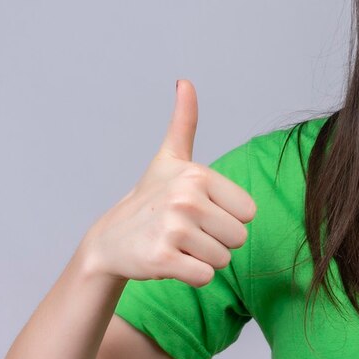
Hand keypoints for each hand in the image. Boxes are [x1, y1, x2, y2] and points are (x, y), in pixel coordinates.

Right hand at [84, 78, 256, 287]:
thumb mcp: (169, 158)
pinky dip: (192, 276)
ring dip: (203, 258)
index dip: (227, 218)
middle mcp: (186, 199)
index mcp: (198, 175)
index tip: (199, 212)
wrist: (110, 240)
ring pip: (223, 260)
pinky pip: (206, 277)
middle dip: (217, 241)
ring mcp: (173, 230)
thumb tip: (185, 81)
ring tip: (177, 245)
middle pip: (238, 238)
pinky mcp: (163, 260)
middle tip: (187, 232)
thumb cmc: (150, 198)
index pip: (248, 213)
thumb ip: (184, 121)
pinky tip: (170, 261)